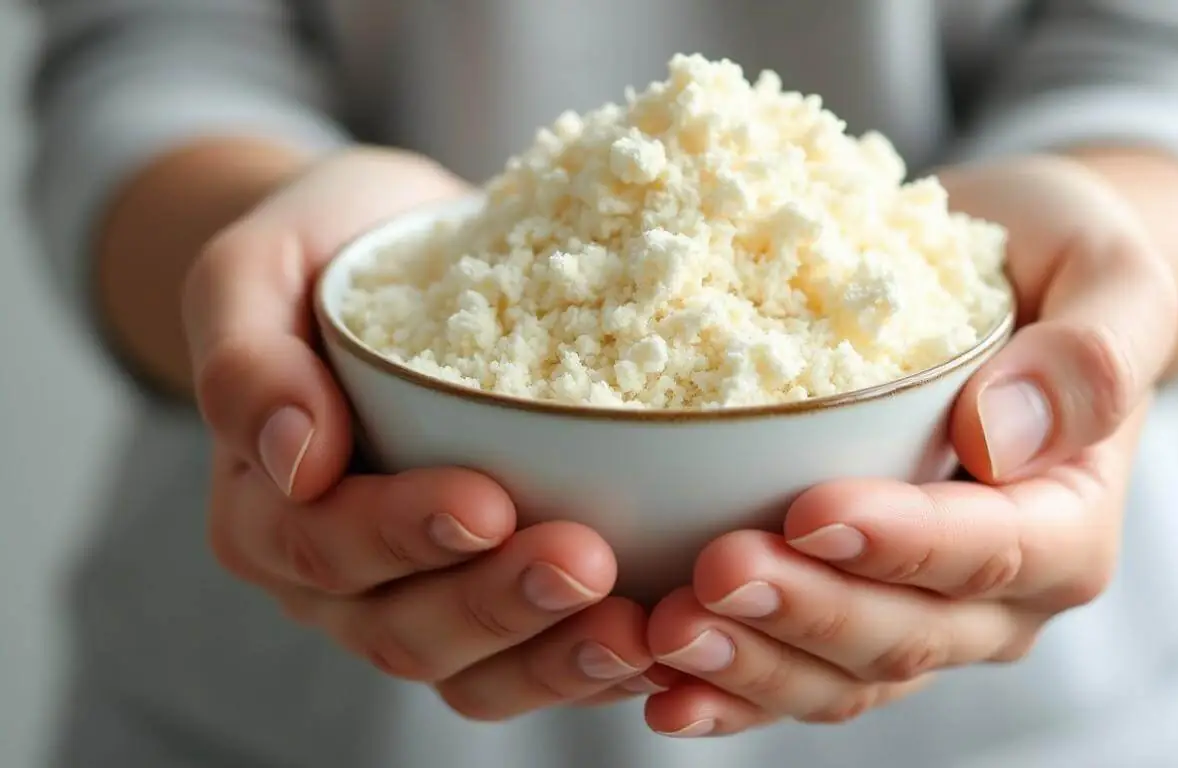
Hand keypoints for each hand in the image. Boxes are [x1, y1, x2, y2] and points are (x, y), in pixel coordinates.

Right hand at [182, 147, 661, 718]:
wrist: (395, 252)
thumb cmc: (323, 254)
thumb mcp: (255, 271)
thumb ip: (247, 360)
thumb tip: (297, 459)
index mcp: (265, 508)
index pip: (323, 545)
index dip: (403, 536)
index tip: (487, 504)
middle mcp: (333, 578)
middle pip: (403, 628)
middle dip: (498, 604)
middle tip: (585, 563)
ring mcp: (412, 599)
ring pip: (471, 672)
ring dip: (554, 659)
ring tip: (635, 632)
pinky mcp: (489, 602)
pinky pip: (531, 662)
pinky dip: (591, 664)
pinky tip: (658, 643)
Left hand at [642, 156, 1177, 735]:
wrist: (1014, 282)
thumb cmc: (1059, 265)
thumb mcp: (1110, 272)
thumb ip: (1090, 353)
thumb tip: (1002, 431)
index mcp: (1069, 520)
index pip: (991, 551)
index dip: (902, 544)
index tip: (812, 510)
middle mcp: (1003, 594)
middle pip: (906, 634)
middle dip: (805, 613)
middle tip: (713, 574)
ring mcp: (928, 617)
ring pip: (843, 679)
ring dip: (751, 666)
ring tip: (663, 635)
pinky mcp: (858, 616)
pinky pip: (798, 675)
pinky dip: (731, 688)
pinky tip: (656, 684)